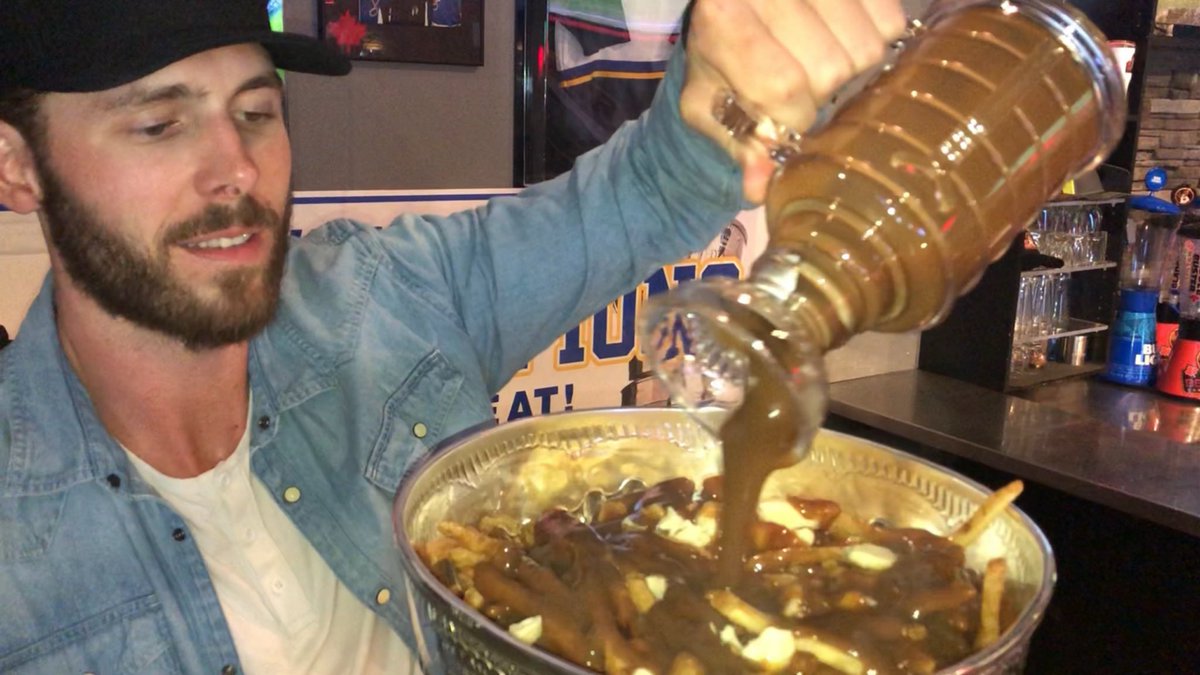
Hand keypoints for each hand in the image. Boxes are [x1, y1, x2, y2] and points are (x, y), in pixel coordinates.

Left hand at [680, 0, 906, 203]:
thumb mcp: (710, 105)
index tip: (784, 121)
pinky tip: (842, 39)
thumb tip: (760, 188)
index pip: (780, 85)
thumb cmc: (719, 61)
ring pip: (866, 46)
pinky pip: (891, 20)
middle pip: (830, 69)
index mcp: (719, 16)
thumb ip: (737, 142)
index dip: (791, 117)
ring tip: (818, 61)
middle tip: (799, 86)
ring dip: (850, 69)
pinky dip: (877, 39)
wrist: (735, 10)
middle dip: (820, 94)